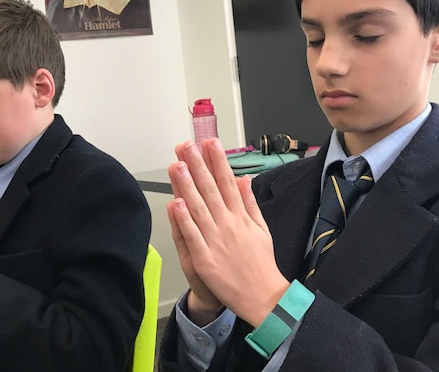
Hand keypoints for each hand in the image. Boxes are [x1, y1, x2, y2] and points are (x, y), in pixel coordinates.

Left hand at [167, 139, 289, 326]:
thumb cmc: (261, 263)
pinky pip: (192, 235)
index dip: (218, 161)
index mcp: (242, 216)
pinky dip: (184, 219)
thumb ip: (250, 202)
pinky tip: (175, 202)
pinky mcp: (205, 258)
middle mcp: (229, 224)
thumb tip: (244, 178)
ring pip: (198, 208)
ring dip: (187, 185)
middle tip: (187, 145)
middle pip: (210, 189)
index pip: (228, 182)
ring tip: (177, 165)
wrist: (262, 296)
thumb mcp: (261, 228)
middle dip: (198, 165)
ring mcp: (216, 240)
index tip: (210, 143)